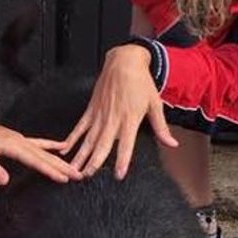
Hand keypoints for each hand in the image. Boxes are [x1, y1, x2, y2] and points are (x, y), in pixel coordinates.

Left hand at [0, 117, 81, 186]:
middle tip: (78, 175)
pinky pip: (38, 143)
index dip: (49, 169)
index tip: (63, 177)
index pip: (34, 159)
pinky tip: (61, 146)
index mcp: (10, 144)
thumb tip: (5, 181)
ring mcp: (19, 139)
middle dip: (62, 165)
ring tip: (74, 167)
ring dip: (60, 159)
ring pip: (44, 150)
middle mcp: (18, 140)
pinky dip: (50, 145)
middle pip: (44, 155)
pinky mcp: (17, 140)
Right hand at [64, 44, 177, 178]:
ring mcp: (100, 114)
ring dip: (80, 155)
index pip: (126, 144)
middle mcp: (113, 119)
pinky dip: (72, 138)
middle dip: (94, 162)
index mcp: (130, 119)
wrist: (125, 61)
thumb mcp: (155, 104)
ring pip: (88, 139)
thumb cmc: (141, 82)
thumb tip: (172, 144)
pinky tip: (65, 149)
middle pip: (102, 145)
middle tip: (86, 176)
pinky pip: (80, 126)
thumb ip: (161, 128)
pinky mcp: (91, 109)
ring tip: (74, 169)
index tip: (118, 175)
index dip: (122, 160)